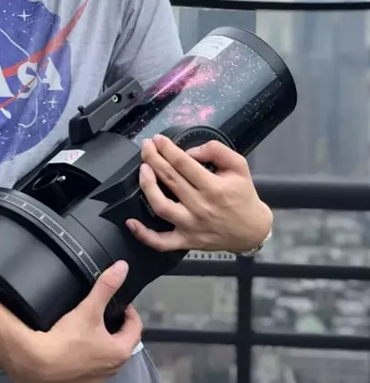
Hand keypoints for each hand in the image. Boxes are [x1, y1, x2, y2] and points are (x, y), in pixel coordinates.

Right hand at [8, 260, 142, 382]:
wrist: (36, 363)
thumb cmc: (67, 337)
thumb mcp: (88, 308)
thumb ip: (106, 286)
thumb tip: (123, 267)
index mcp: (120, 352)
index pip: (135, 328)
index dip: (130, 313)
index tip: (120, 303)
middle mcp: (112, 370)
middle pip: (122, 345)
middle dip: (118, 329)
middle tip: (107, 314)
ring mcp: (95, 381)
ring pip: (107, 360)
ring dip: (104, 346)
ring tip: (91, 330)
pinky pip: (90, 371)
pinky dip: (88, 359)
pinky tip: (76, 350)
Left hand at [127, 134, 272, 253]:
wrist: (252, 231)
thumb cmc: (244, 197)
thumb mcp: (239, 167)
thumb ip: (217, 152)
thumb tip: (190, 152)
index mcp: (214, 188)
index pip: (183, 164)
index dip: (167, 149)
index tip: (158, 139)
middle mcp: (200, 207)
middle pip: (169, 179)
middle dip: (153, 159)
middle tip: (146, 147)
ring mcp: (191, 226)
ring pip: (161, 206)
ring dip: (147, 186)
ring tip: (142, 169)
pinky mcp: (186, 241)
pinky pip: (161, 242)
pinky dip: (144, 234)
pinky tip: (130, 222)